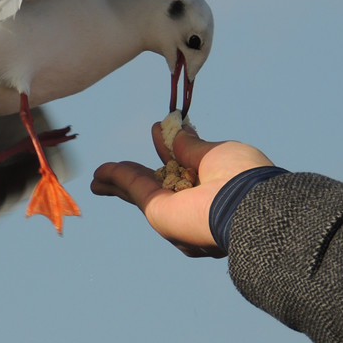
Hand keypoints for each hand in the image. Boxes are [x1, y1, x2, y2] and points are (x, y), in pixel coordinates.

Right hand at [91, 123, 273, 256]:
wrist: (244, 205)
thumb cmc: (241, 177)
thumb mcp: (214, 152)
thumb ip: (190, 146)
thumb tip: (178, 130)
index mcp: (211, 185)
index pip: (182, 166)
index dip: (166, 149)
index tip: (156, 129)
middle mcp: (191, 203)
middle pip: (156, 184)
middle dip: (136, 174)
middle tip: (118, 166)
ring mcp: (174, 211)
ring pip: (139, 191)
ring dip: (118, 181)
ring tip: (98, 174)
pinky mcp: (158, 213)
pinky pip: (135, 191)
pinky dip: (117, 179)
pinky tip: (101, 171)